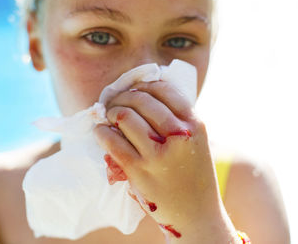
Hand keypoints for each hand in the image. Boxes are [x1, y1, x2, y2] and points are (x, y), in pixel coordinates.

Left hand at [94, 81, 235, 241]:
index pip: (164, 89)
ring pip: (125, 117)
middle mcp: (178, 135)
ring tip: (108, 116)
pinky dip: (102, 132)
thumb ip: (177, 118)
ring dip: (111, 112)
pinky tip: (101, 131)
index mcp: (195, 124)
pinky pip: (112, 141)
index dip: (144, 86)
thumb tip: (142, 94)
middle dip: (123, 97)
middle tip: (115, 102)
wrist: (196, 213)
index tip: (134, 91)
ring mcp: (157, 154)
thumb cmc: (193, 174)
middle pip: (142, 100)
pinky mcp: (139, 171)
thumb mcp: (196, 140)